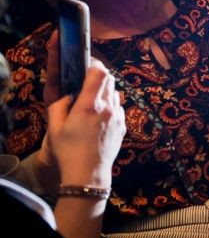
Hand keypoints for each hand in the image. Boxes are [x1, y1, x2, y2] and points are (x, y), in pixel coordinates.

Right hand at [48, 59, 125, 188]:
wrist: (88, 173)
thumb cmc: (68, 151)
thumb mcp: (55, 127)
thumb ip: (59, 105)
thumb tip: (67, 94)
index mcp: (89, 105)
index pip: (99, 73)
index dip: (94, 64)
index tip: (86, 65)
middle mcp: (108, 108)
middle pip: (110, 79)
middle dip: (98, 76)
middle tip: (86, 82)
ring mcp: (118, 117)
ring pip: (115, 93)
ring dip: (105, 91)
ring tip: (92, 102)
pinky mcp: (123, 126)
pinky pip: (119, 107)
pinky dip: (111, 105)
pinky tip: (100, 117)